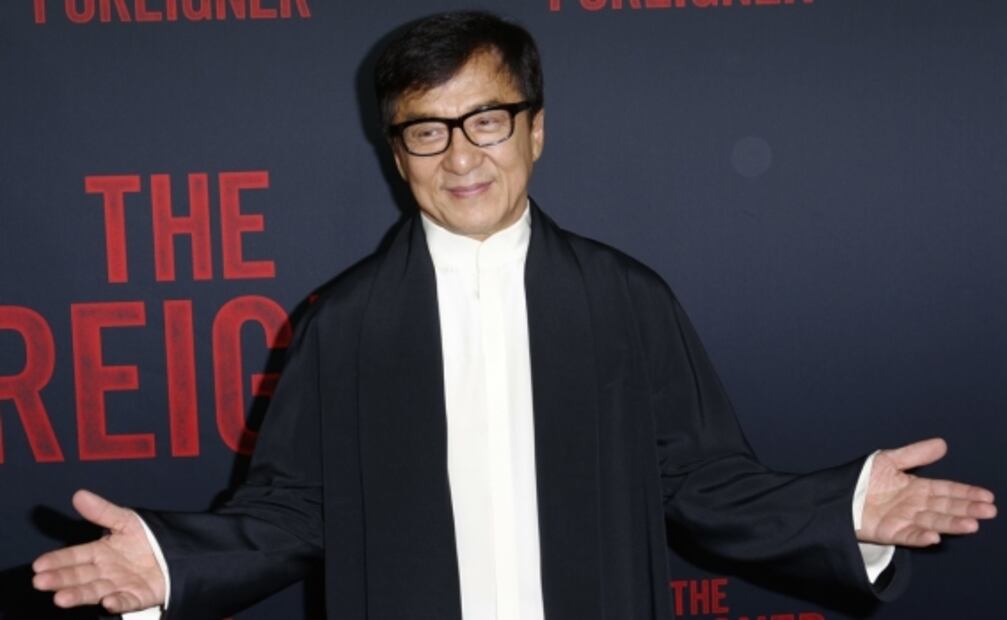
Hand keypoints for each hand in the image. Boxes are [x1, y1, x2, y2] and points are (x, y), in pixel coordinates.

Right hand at [32, 489, 166, 612]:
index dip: (57, 560)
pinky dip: (117, 602)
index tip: (39, 565)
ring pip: (95, 591)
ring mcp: (120, 585)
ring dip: (79, 595)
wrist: (177, 551)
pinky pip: (126, 601)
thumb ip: (103, 511)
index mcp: (100, 553)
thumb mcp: (126, 520)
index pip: (74, 556)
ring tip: (60, 598)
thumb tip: (79, 494)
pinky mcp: (138, 597)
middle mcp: (105, 571)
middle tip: (41, 582)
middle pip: (79, 576)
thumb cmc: (147, 537)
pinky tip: (107, 602)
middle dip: (60, 579)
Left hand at [858, 438, 996, 545]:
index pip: (946, 490)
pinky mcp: (889, 532)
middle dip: (967, 509)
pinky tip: (935, 537)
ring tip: (971, 524)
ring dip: (951, 524)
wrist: (836, 494)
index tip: (987, 496)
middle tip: (988, 511)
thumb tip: (943, 444)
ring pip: (932, 522)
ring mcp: (903, 520)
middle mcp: (914, 505)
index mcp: (916, 488)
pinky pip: (908, 536)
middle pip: (945, 507)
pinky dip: (921, 537)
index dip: (966, 492)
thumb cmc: (862, 478)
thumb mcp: (889, 460)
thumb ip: (915, 454)